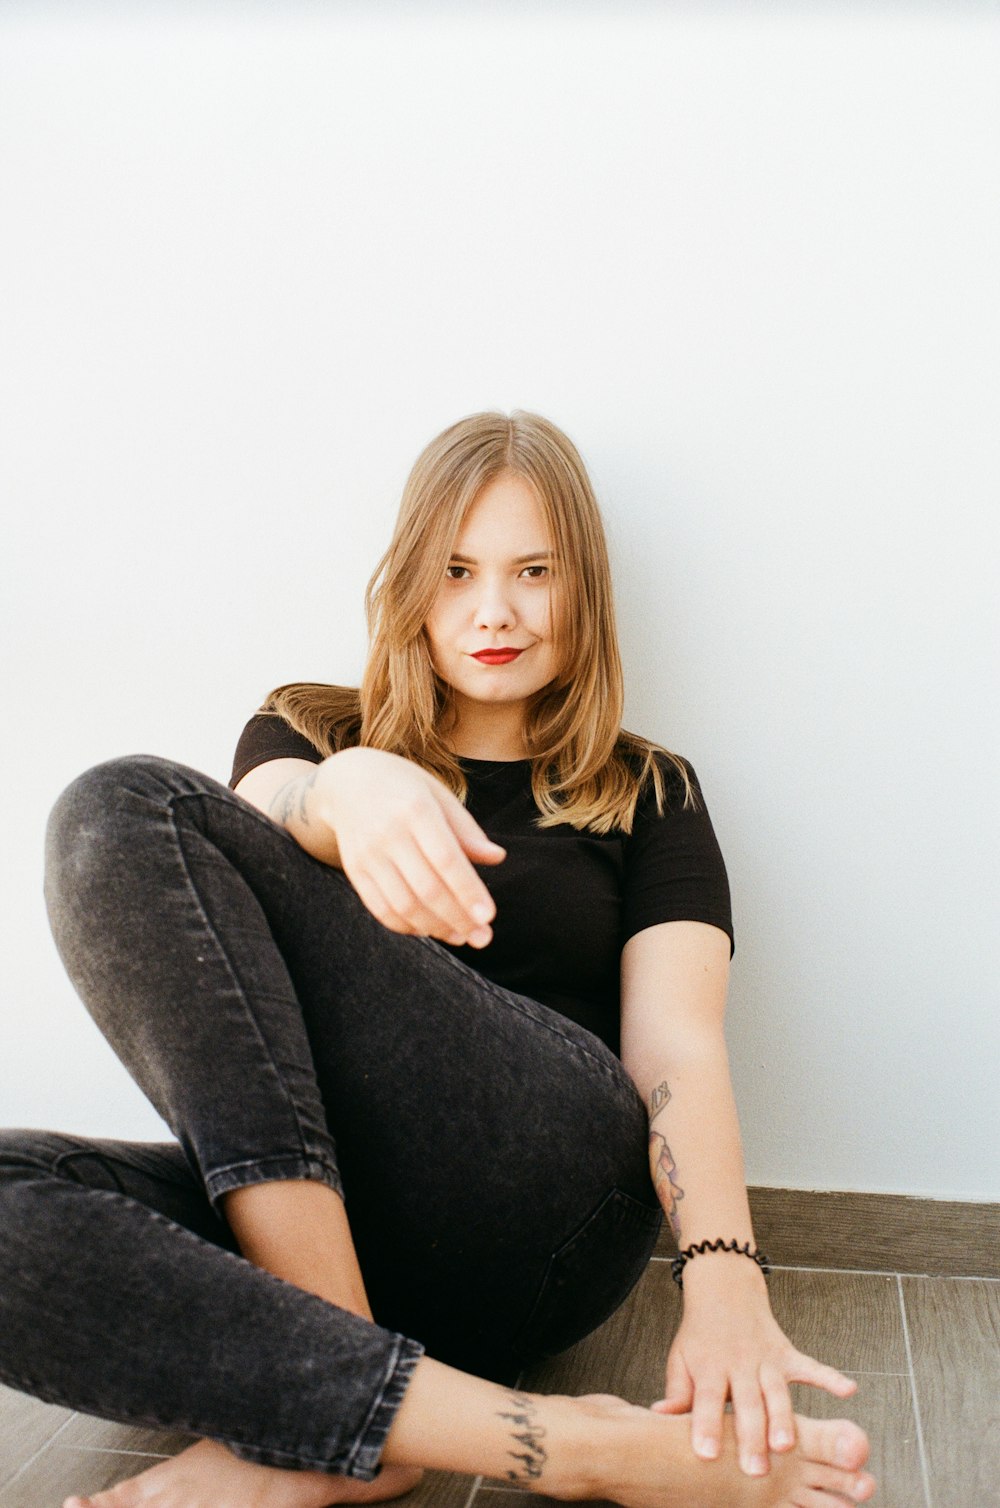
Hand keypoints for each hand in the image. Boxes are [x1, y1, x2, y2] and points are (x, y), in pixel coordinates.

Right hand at [320, 747, 505, 946]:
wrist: (348, 781)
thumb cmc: (405, 787)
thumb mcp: (439, 795)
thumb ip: (466, 830)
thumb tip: (497, 858)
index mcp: (416, 809)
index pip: (446, 859)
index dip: (468, 891)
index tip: (489, 916)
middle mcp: (388, 833)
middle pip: (426, 888)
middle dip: (458, 918)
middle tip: (483, 938)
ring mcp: (367, 855)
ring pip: (403, 905)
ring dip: (436, 927)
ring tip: (461, 936)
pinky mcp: (354, 871)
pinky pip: (381, 909)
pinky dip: (407, 926)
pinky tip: (430, 929)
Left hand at [649, 1260, 856, 1476]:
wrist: (723, 1289)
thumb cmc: (701, 1334)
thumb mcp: (681, 1358)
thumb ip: (677, 1392)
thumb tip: (659, 1417)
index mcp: (710, 1366)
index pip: (707, 1399)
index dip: (705, 1426)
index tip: (705, 1454)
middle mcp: (739, 1363)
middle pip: (745, 1403)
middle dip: (750, 1436)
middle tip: (754, 1470)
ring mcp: (765, 1358)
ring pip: (776, 1391)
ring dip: (782, 1417)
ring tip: (786, 1446)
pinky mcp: (786, 1353)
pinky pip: (811, 1366)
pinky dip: (830, 1376)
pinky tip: (847, 1390)